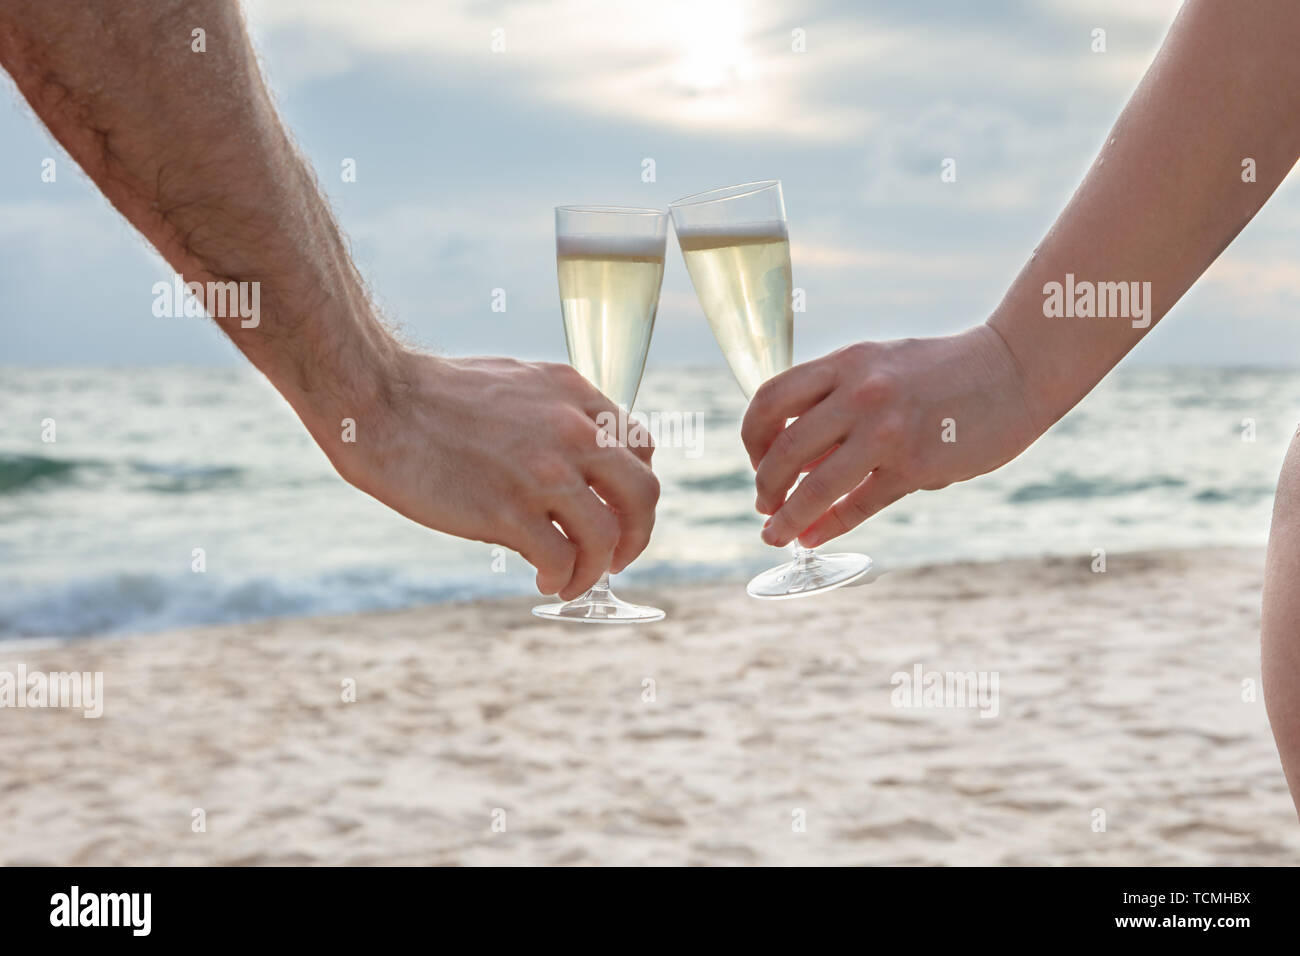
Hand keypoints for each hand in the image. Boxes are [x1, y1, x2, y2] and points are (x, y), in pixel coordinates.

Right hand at [320, 351, 658, 599]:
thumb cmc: (434, 395)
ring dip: (596, 569)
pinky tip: (545, 579)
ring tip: (572, 580)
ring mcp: (543, 472)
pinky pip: (562, 559)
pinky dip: (562, 578)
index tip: (615, 510)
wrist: (378, 401)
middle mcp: (571, 431)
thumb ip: (555, 417)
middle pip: (643, 494)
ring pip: (607, 536)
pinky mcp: (508, 511)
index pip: (640, 447)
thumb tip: (574, 467)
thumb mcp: (516, 385)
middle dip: (637, 535)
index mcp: (574, 394)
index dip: (632, 488)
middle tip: (616, 558)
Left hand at [741, 325, 1042, 547]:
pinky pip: (858, 506)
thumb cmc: (943, 373)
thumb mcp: (880, 367)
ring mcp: (888, 430)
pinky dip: (827, 527)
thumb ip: (837, 404)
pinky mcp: (917, 465)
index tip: (759, 460)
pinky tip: (812, 538)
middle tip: (765, 505)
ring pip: (814, 485)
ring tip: (775, 534)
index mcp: (845, 363)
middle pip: (783, 449)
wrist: (1015, 369)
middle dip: (764, 485)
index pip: (769, 400)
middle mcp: (860, 393)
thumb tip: (795, 464)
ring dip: (786, 517)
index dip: (752, 438)